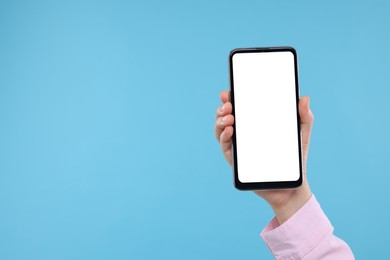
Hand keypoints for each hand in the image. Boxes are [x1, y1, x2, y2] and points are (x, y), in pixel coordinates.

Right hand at [215, 90, 314, 223]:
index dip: (232, 98)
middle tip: (228, 102)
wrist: (292, 186)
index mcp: (255, 126)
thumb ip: (304, 117)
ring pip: (221, 130)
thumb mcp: (301, 135)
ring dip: (220, 120)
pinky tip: (230, 130)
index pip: (240, 108)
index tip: (229, 91)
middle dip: (223, 107)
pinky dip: (224, 137)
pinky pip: (225, 147)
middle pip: (226, 117)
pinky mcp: (236, 161)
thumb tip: (304, 98)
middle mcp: (243, 135)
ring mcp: (238, 147)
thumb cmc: (295, 160)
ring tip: (229, 115)